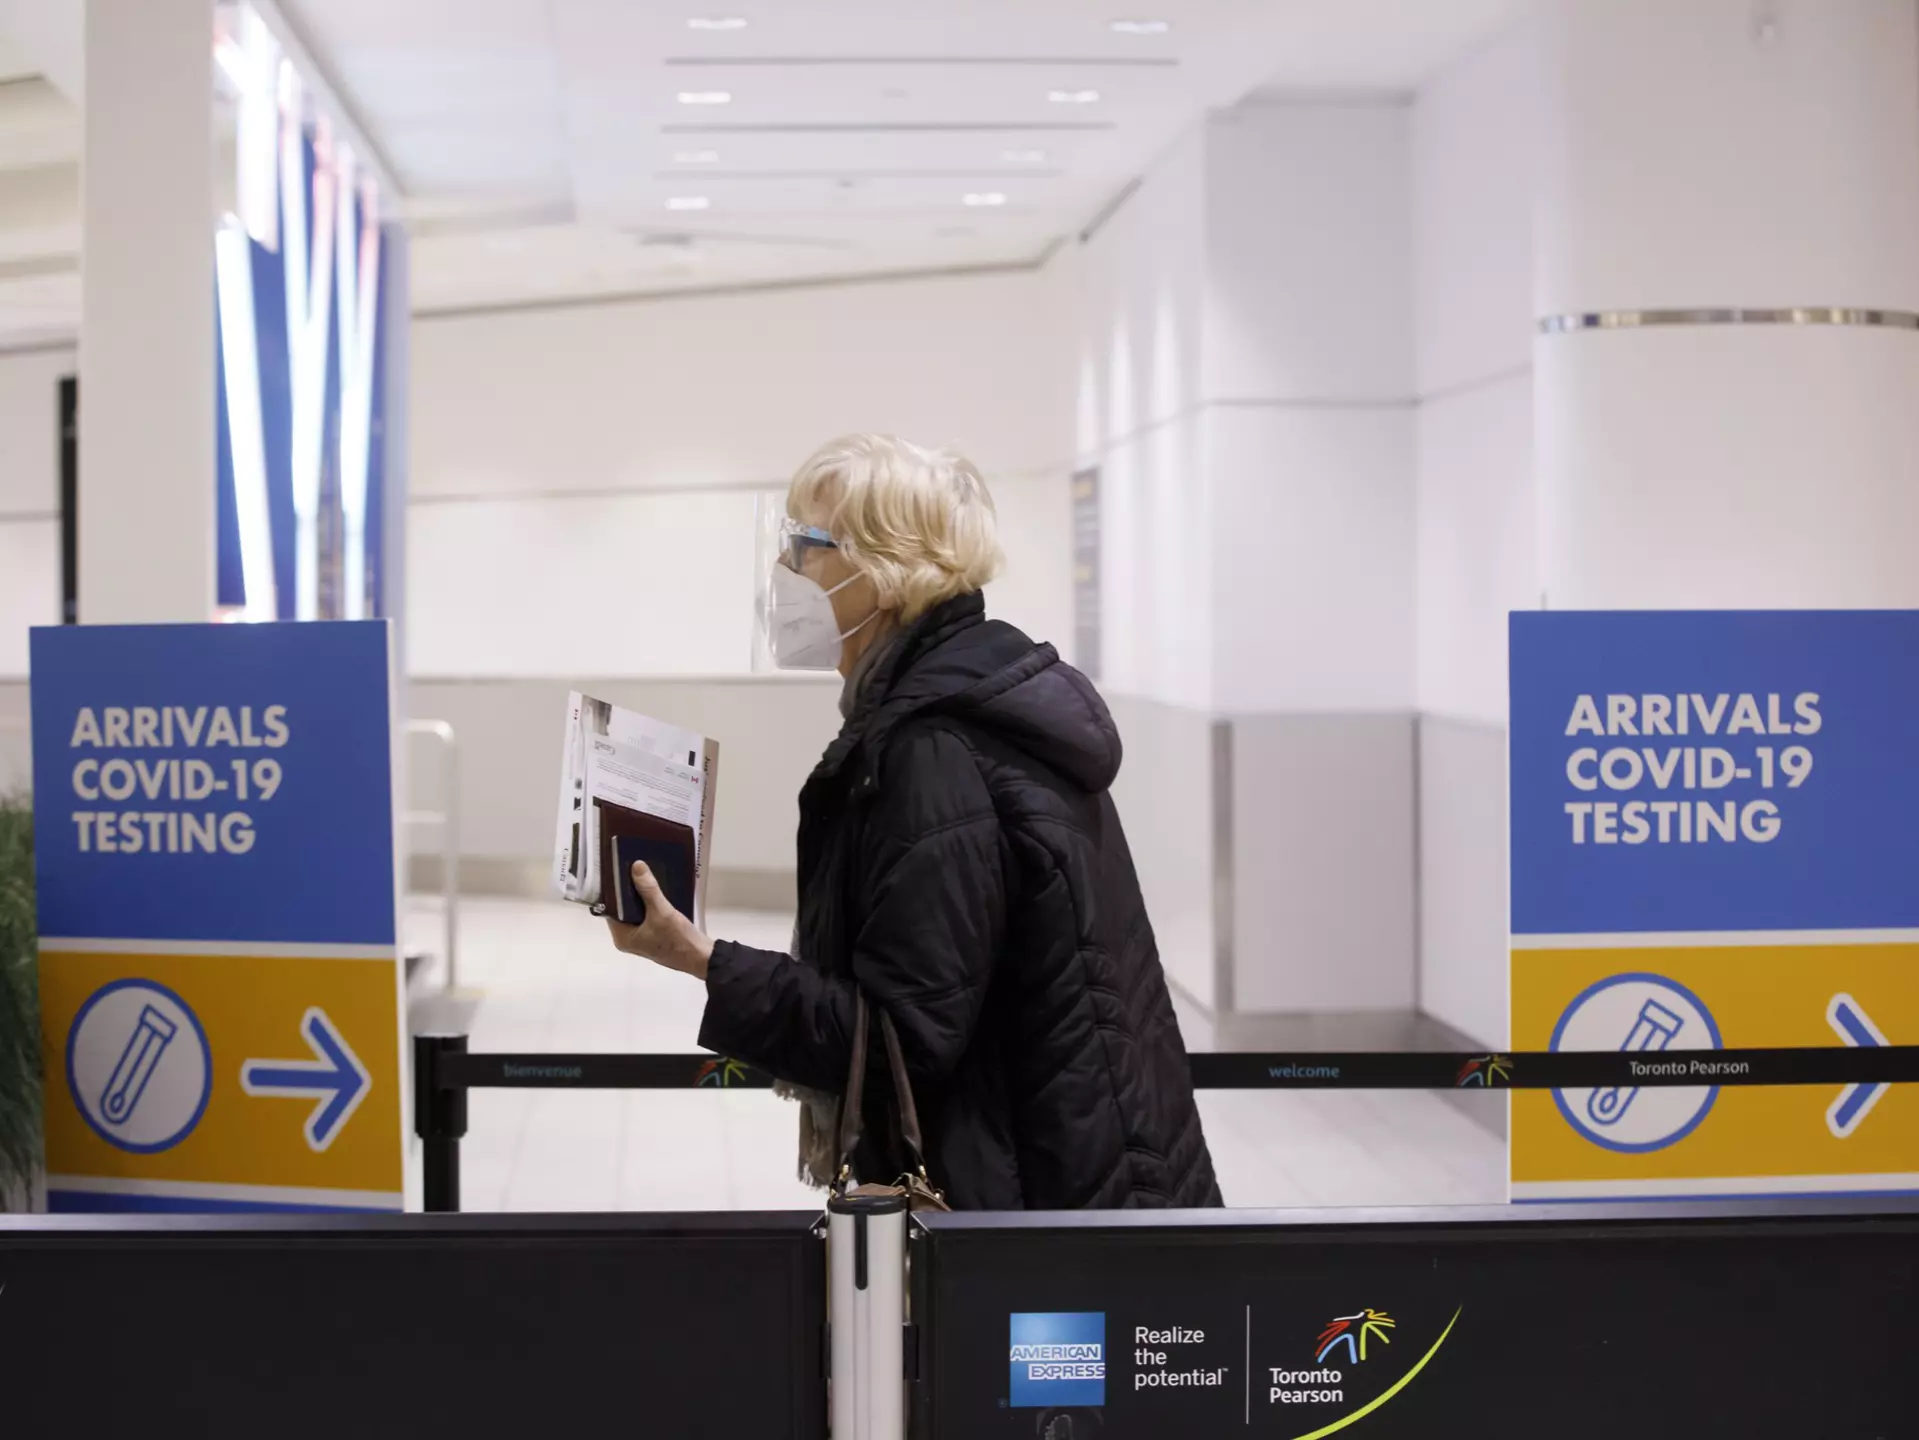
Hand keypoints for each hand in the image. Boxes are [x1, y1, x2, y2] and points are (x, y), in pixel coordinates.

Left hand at [605, 861, 715, 979]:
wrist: (701, 958)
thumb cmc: (678, 940)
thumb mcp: (662, 912)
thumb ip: (648, 890)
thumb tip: (636, 866)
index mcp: (622, 937)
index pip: (610, 909)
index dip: (614, 890)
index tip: (618, 871)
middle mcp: (628, 938)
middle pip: (623, 909)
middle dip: (629, 891)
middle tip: (633, 869)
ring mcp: (641, 937)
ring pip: (636, 911)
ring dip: (641, 896)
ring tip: (644, 875)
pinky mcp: (653, 935)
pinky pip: (646, 915)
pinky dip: (650, 903)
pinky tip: (656, 890)